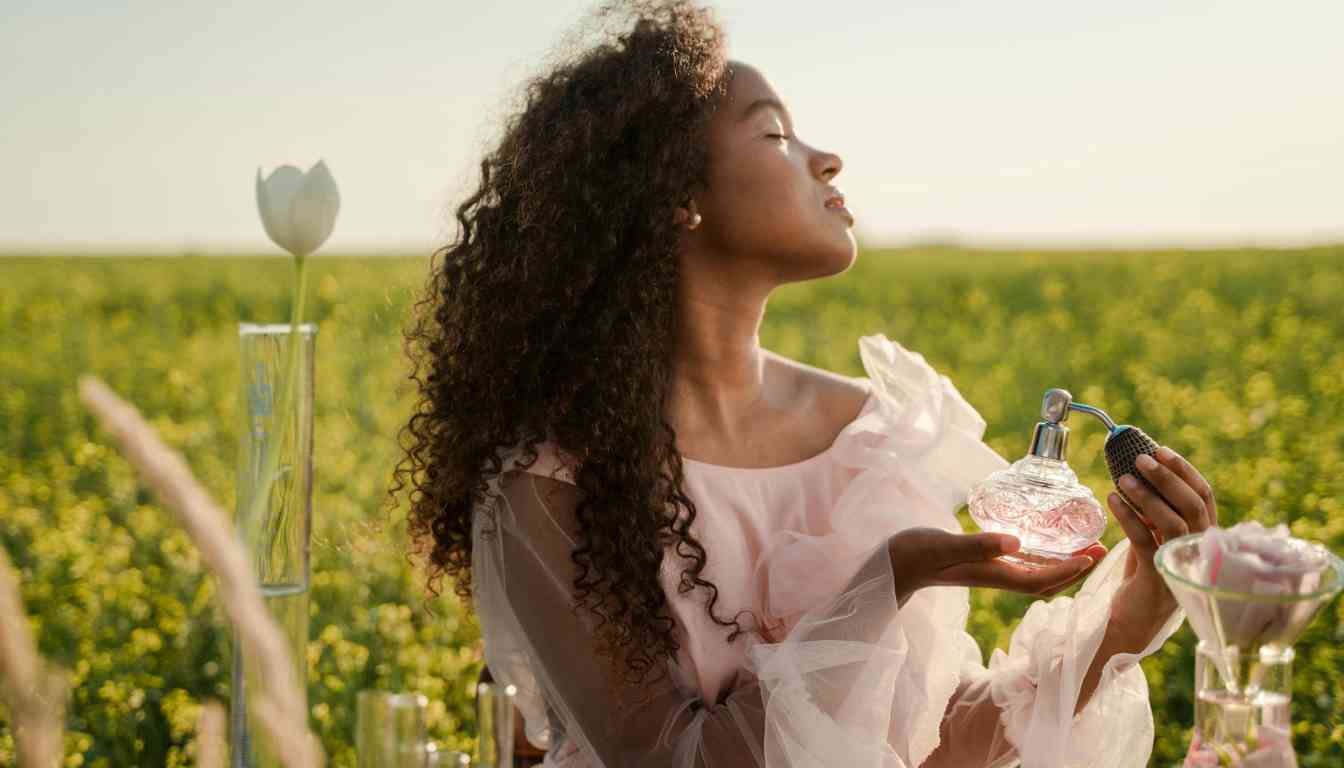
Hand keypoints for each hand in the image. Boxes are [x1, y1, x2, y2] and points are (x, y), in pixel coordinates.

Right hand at [886, 527, 1106, 607]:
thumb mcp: (944, 545)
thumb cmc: (912, 554)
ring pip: (1034, 573)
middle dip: (1074, 569)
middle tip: (1099, 550)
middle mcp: (994, 575)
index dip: (1069, 571)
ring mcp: (986, 570)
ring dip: (1061, 563)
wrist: (888, 566)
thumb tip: (1016, 543)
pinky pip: (1018, 563)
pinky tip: (1041, 541)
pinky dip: (1039, 556)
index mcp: (991, 574)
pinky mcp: (978, 562)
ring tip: (1081, 545)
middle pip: (1044, 580)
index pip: (1040, 579)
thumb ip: (977, 544)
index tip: (1092, 557)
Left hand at [1106, 444, 1217, 640]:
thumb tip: (1140, 472)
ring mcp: (1181, 565)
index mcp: (1202, 537)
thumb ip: (1155, 513)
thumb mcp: (1154, 538)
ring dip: (1147, 495)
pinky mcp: (1158, 578)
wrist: (1132, 621)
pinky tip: (1112, 499)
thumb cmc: (1143, 576)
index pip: (1205, 497)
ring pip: (1172, 522)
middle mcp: (1199, 551)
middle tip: (1141, 458)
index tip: (1161, 450)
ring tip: (1123, 478)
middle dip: (1168, 477)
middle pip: (1194, 506)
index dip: (1185, 471)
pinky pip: (1145, 540)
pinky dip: (1128, 516)